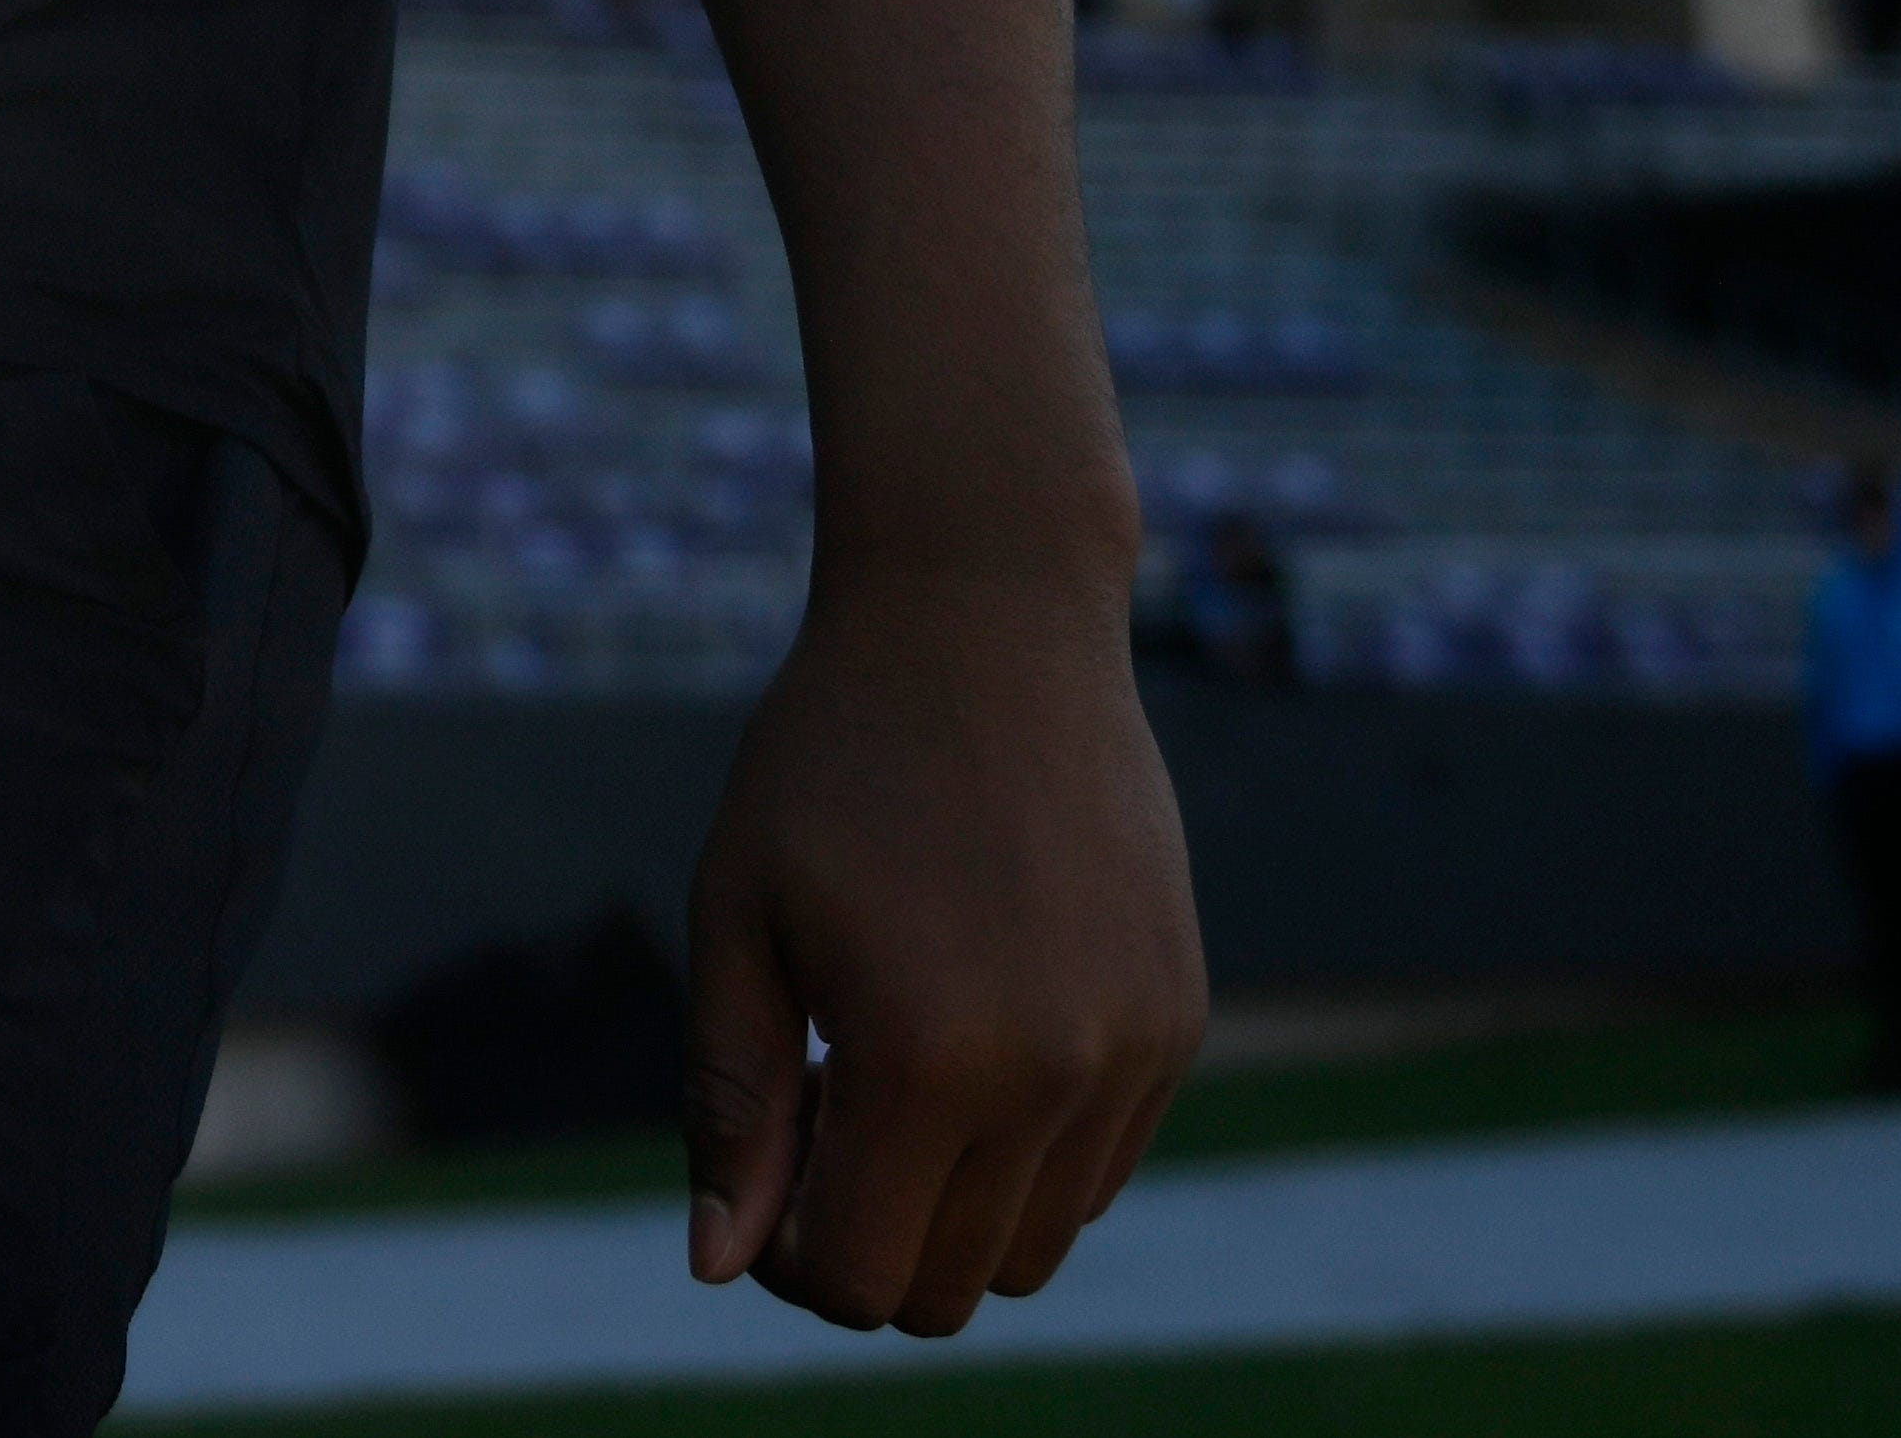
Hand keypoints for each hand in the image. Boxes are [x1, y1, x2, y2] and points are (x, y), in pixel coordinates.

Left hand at [679, 553, 1201, 1334]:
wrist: (987, 614)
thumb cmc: (832, 757)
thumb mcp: (740, 919)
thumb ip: (732, 1105)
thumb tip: (722, 1271)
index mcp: (926, 1061)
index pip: (860, 1279)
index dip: (790, 1259)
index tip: (763, 1163)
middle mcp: (1053, 1078)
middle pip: (955, 1287)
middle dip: (867, 1239)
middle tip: (817, 1104)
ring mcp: (1133, 1052)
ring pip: (1037, 1246)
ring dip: (952, 1205)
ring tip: (888, 1063)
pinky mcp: (1178, 1018)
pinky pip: (1099, 1167)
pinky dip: (1029, 1151)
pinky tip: (968, 1028)